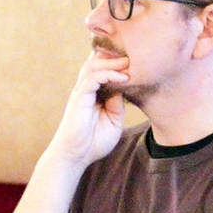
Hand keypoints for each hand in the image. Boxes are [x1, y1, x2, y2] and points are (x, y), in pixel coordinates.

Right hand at [44, 53, 132, 168]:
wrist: (76, 156)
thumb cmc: (94, 142)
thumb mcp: (114, 121)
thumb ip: (118, 104)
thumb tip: (123, 87)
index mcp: (94, 94)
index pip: (103, 70)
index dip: (117, 63)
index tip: (136, 61)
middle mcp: (86, 89)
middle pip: (96, 62)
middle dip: (114, 57)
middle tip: (133, 56)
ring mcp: (81, 92)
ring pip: (93, 66)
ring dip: (111, 62)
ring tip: (129, 62)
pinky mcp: (78, 98)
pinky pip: (92, 79)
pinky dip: (108, 74)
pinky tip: (122, 77)